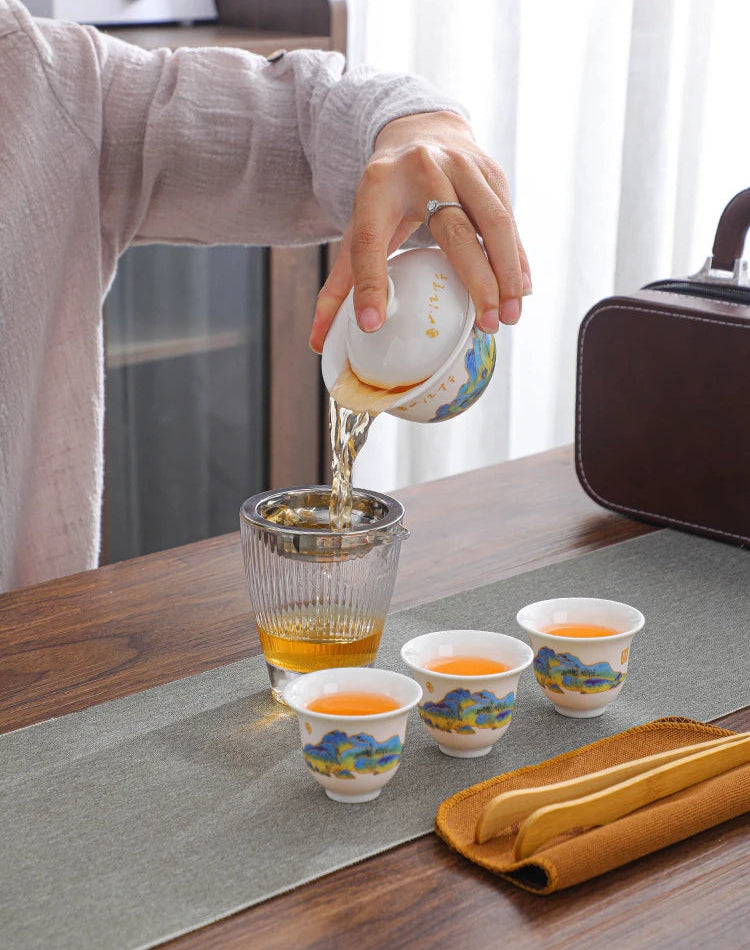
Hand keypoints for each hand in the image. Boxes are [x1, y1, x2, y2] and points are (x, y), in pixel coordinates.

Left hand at [309, 110, 530, 353]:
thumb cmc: (385, 196)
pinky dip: (518, 257)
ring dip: (506, 272)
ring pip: (493, 222)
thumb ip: (340, 285)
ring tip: (509, 317)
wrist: (421, 131)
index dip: (369, 284)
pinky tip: (522, 291)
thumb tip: (318, 342)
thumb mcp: (358, 229)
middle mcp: (422, 170)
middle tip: (486, 326)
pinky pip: (510, 219)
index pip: (371, 240)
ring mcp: (462, 166)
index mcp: (377, 186)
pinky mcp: (491, 172)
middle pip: (452, 229)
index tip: (371, 325)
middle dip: (475, 280)